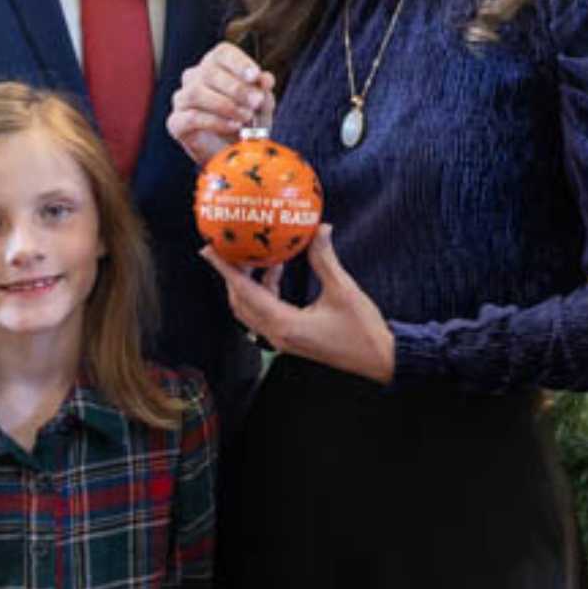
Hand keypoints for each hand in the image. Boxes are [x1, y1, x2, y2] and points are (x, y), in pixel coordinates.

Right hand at [168, 41, 275, 165]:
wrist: (233, 154)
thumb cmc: (247, 123)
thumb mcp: (261, 107)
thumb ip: (263, 91)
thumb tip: (265, 79)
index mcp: (215, 65)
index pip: (222, 53)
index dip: (239, 63)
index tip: (255, 76)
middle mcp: (194, 77)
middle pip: (209, 71)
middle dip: (237, 88)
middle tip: (257, 102)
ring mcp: (182, 99)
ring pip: (196, 92)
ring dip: (225, 105)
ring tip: (246, 117)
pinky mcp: (176, 122)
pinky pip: (191, 117)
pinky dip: (215, 122)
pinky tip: (233, 127)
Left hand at [200, 225, 393, 384]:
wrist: (379, 359)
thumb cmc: (362, 330)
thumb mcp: (343, 290)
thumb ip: (325, 259)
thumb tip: (319, 229)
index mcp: (285, 325)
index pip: (245, 292)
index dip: (225, 269)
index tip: (208, 251)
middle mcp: (277, 335)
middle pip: (241, 302)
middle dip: (234, 274)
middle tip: (233, 248)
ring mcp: (282, 339)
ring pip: (252, 308)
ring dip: (252, 282)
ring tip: (261, 256)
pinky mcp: (290, 338)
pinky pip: (266, 312)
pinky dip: (266, 291)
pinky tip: (279, 271)